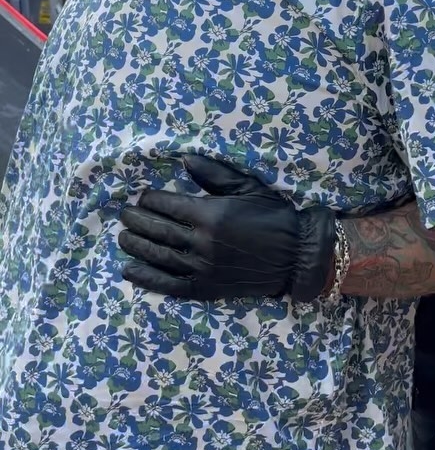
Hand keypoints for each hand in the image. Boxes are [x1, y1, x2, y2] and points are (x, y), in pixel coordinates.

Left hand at [118, 155, 335, 302]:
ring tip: (122, 238)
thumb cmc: (273, 217)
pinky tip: (130, 271)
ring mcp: (202, 268)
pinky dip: (147, 278)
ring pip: (158, 256)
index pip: (168, 206)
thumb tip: (184, 160)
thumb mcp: (247, 187)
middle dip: (137, 221)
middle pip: (158, 231)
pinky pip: (169, 285)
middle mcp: (202, 243)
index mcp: (210, 214)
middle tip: (125, 215)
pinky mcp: (206, 289)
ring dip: (136, 247)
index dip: (150, 200)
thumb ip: (214, 173)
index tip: (142, 197)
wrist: (297, 256)